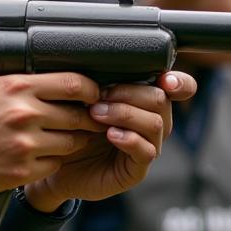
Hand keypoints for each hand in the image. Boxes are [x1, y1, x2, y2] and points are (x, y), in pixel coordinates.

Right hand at [0, 68, 101, 209]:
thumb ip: (1, 69)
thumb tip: (21, 59)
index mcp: (15, 87)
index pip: (74, 83)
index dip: (91, 89)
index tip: (91, 94)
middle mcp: (24, 114)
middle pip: (79, 115)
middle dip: (84, 118)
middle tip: (80, 120)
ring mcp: (24, 145)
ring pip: (72, 143)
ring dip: (70, 141)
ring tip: (58, 138)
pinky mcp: (20, 171)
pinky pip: (54, 165)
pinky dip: (51, 161)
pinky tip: (38, 155)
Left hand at [25, 70, 196, 209]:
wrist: (52, 163)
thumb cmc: (68, 126)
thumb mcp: (81, 99)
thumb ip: (98, 81)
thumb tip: (101, 60)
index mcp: (143, 101)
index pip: (179, 88)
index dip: (178, 82)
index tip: (164, 79)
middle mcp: (151, 123)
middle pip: (160, 100)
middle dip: (129, 94)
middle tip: (98, 97)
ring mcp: (147, 146)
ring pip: (156, 124)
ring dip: (125, 114)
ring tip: (96, 115)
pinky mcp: (136, 169)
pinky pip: (146, 152)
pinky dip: (130, 139)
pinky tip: (111, 134)